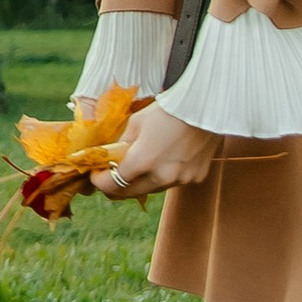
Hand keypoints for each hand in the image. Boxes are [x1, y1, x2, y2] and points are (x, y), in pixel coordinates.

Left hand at [92, 103, 220, 198]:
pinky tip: (163, 159)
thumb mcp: (136, 123)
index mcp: (143, 162)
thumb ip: (121, 145)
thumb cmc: (168, 110)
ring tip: (137, 164)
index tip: (95, 174)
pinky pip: (170, 183)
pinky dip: (161, 176)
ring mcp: (181, 180)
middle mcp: (162, 177)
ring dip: (139, 181)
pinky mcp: (195, 178)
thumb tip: (109, 156)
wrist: (206, 108)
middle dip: (115, 185)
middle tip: (109, 174)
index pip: (112, 184)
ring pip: (150, 189)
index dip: (99, 181)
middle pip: (129, 193)